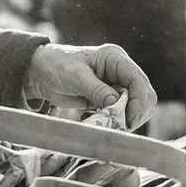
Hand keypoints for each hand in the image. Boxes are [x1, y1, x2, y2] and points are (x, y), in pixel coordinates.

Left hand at [24, 43, 156, 129]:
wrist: (41, 73)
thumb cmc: (57, 66)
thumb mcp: (75, 76)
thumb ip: (96, 89)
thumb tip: (116, 103)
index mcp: (115, 58)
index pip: (139, 80)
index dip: (139, 101)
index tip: (129, 119)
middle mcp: (121, 71)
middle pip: (144, 95)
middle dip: (136, 113)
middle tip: (120, 127)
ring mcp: (116, 86)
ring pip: (136, 107)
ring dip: (124, 120)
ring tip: (105, 125)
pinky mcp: (108, 99)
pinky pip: (120, 114)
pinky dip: (113, 122)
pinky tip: (94, 120)